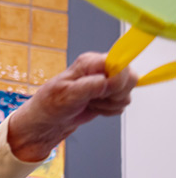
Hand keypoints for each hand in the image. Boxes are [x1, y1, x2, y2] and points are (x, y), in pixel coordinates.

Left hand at [7, 52, 136, 161]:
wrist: (51, 118)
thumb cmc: (52, 103)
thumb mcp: (68, 94)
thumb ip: (90, 86)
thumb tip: (108, 80)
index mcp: (89, 62)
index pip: (119, 62)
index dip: (119, 78)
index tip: (107, 89)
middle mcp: (100, 69)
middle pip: (130, 78)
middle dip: (115, 94)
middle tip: (95, 97)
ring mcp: (106, 83)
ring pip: (126, 95)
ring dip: (109, 104)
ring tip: (89, 102)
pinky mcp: (109, 96)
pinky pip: (121, 105)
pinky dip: (108, 111)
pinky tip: (93, 107)